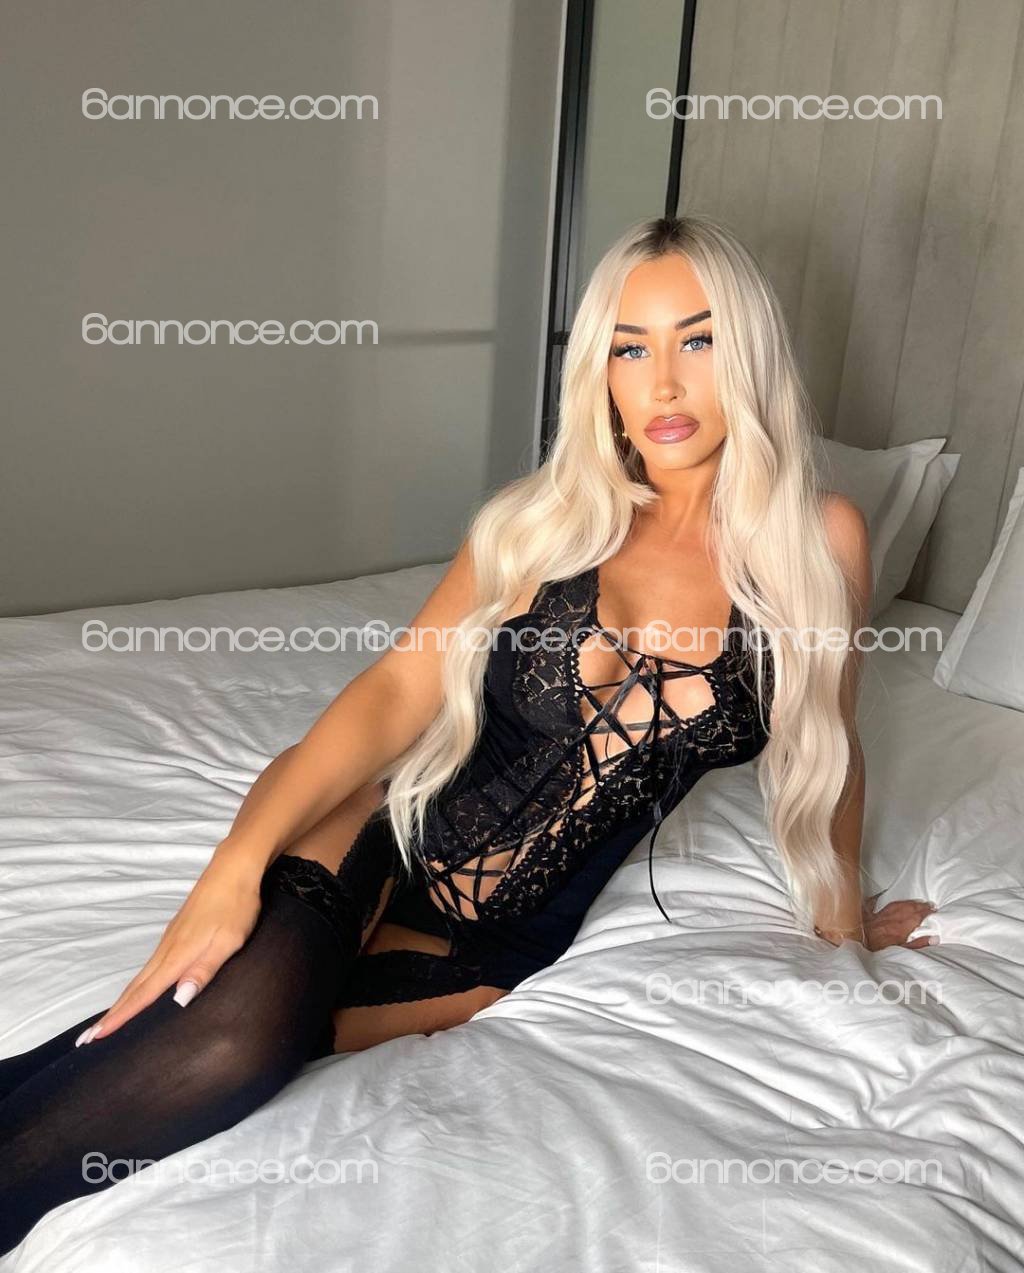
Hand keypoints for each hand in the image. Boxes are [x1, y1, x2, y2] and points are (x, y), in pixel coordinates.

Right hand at [77, 851, 264, 1043]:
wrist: (233, 868)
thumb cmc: (236, 905)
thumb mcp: (228, 941)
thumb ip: (203, 970)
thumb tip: (178, 1001)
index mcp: (179, 954)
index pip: (146, 993)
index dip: (122, 1017)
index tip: (97, 1037)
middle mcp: (168, 948)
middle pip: (135, 987)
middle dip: (112, 1014)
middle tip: (87, 1039)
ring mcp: (170, 939)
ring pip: (141, 976)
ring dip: (122, 1000)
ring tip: (107, 1021)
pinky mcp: (176, 932)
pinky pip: (150, 965)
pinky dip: (137, 984)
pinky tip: (139, 989)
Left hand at [860, 891, 937, 951]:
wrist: (855, 944)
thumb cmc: (877, 950)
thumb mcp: (901, 952)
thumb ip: (917, 945)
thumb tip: (933, 938)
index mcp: (899, 929)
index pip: (916, 917)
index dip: (926, 912)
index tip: (933, 910)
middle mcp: (890, 920)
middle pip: (908, 909)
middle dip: (919, 906)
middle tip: (929, 904)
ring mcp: (880, 916)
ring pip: (897, 905)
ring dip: (908, 903)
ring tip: (917, 902)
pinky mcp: (869, 914)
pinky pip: (879, 903)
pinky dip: (886, 900)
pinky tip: (888, 897)